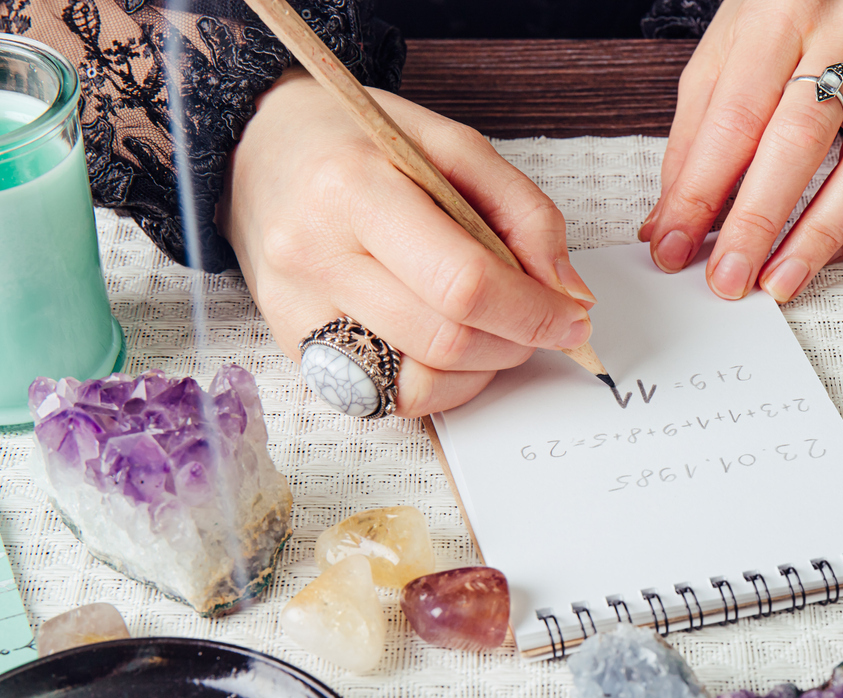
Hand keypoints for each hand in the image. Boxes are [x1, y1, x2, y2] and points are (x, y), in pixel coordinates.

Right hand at [216, 68, 595, 416]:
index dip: (533, 311)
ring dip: (482, 368)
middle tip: (542, 322)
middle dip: (516, 341)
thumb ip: (522, 212)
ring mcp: (298, 310)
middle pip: (445, 339)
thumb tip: (567, 291)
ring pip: (418, 382)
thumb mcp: (448, 144)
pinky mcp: (295, 348)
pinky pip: (387, 396)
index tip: (572, 315)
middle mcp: (315, 256)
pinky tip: (450, 347)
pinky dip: (440, 382)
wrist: (259, 152)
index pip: (463, 281)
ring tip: (494, 328)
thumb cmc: (352, 144)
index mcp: (353, 189)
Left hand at [639, 0, 842, 301]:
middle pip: (799, 144)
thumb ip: (693, 145)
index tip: (673, 247)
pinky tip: (828, 251)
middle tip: (729, 280)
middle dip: (758, 224)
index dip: (701, 194)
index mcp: (780, 15)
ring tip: (780, 280)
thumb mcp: (719, 61)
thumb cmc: (780, 20)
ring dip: (822, 236)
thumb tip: (670, 226)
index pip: (735, 120)